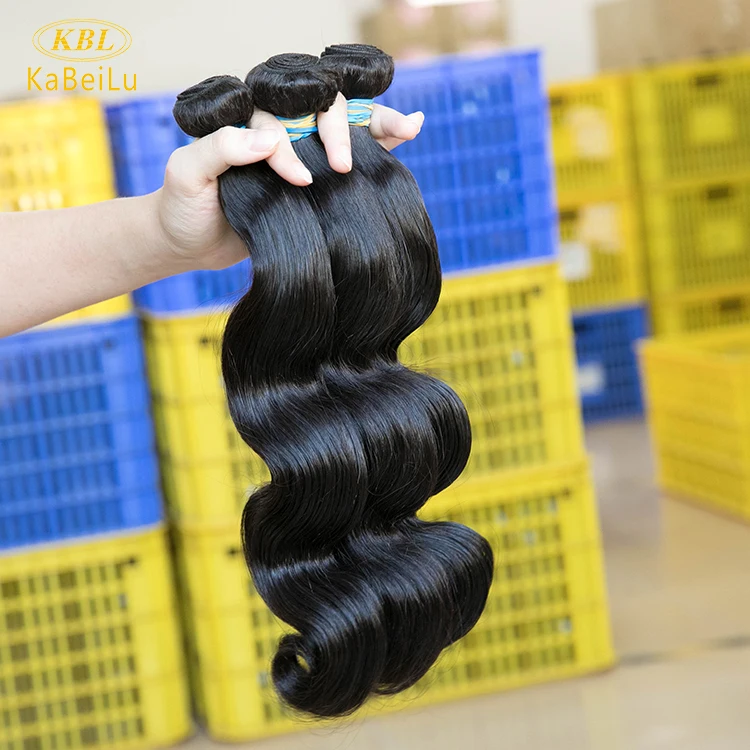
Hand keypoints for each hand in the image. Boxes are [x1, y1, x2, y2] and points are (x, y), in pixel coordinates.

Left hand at [156, 94, 424, 270]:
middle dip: (339, 129)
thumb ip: (219, 148)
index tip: (297, 179)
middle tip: (343, 167)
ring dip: (375, 123)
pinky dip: (382, 139)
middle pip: (319, 106)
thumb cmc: (183, 207)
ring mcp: (299, 149)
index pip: (281, 110)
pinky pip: (354, 149)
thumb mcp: (187, 174)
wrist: (189, 243)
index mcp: (246, 118)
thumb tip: (267, 138)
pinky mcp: (315, 174)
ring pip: (343, 123)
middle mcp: (277, 126)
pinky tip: (408, 131)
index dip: (293, 141)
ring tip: (407, 127)